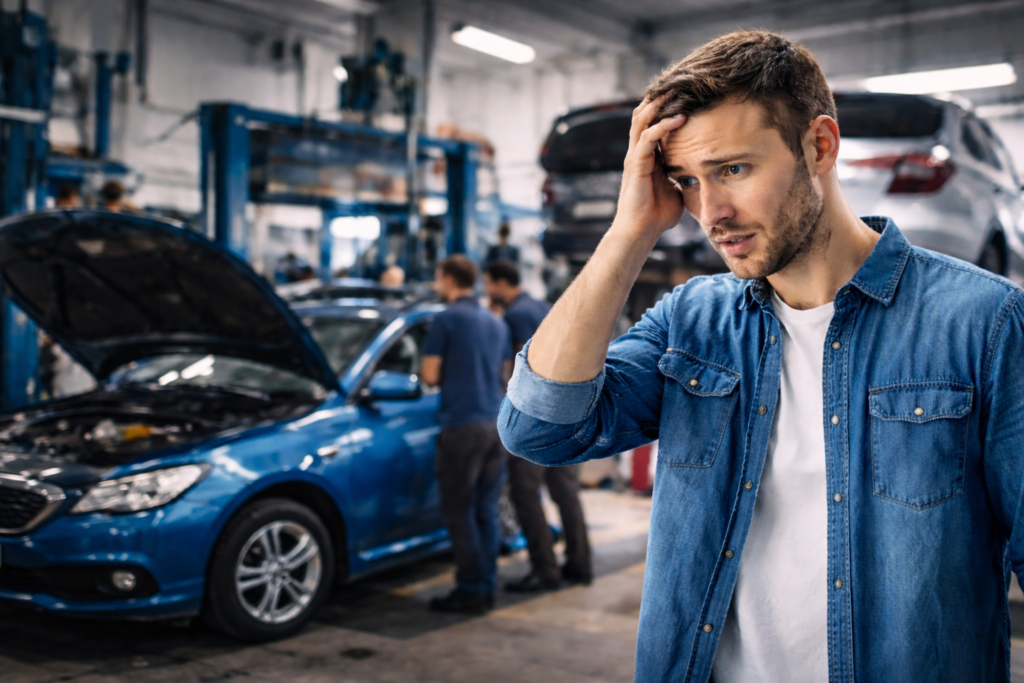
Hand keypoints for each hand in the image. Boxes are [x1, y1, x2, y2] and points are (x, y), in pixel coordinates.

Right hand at [612, 96, 686, 239]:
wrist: (640, 233)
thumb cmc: (657, 217)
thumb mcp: (676, 191)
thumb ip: (683, 178)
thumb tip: (701, 174)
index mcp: (647, 157)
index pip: (652, 124)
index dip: (665, 108)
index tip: (685, 95)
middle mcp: (638, 153)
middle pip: (643, 115)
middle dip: (659, 98)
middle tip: (679, 83)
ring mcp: (635, 158)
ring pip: (641, 120)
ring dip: (659, 105)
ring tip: (677, 91)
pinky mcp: (635, 165)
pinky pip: (647, 138)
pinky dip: (662, 126)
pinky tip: (679, 118)